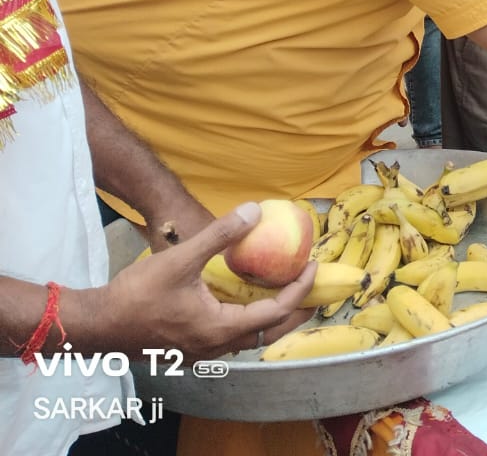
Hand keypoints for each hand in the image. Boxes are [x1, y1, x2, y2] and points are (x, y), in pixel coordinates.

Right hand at [94, 203, 314, 358]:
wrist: (96, 324)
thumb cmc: (136, 294)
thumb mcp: (180, 258)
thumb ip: (219, 235)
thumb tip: (254, 211)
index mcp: (220, 329)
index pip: (275, 313)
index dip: (299, 290)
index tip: (312, 267)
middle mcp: (216, 347)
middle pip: (269, 332)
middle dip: (295, 309)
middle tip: (311, 284)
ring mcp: (201, 353)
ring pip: (249, 338)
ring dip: (272, 316)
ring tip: (285, 290)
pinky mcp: (188, 349)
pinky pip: (231, 338)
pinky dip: (248, 320)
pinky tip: (244, 300)